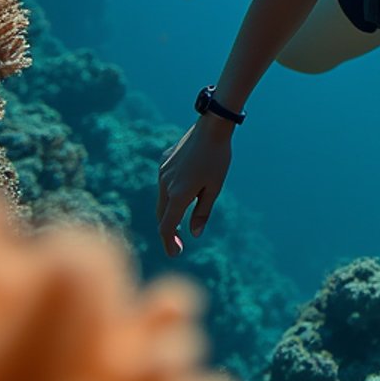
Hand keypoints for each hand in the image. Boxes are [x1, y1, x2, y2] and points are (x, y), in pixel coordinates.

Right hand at [156, 116, 232, 257]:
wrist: (211, 127)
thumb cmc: (217, 159)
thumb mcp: (214, 188)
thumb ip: (202, 212)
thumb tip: (193, 234)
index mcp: (178, 194)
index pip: (167, 227)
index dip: (169, 243)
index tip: (176, 253)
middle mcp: (165, 184)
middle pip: (162, 215)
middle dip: (169, 229)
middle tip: (179, 242)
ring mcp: (162, 172)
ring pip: (162, 198)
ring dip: (170, 209)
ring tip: (186, 210)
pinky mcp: (164, 162)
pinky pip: (164, 182)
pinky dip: (171, 191)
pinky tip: (187, 184)